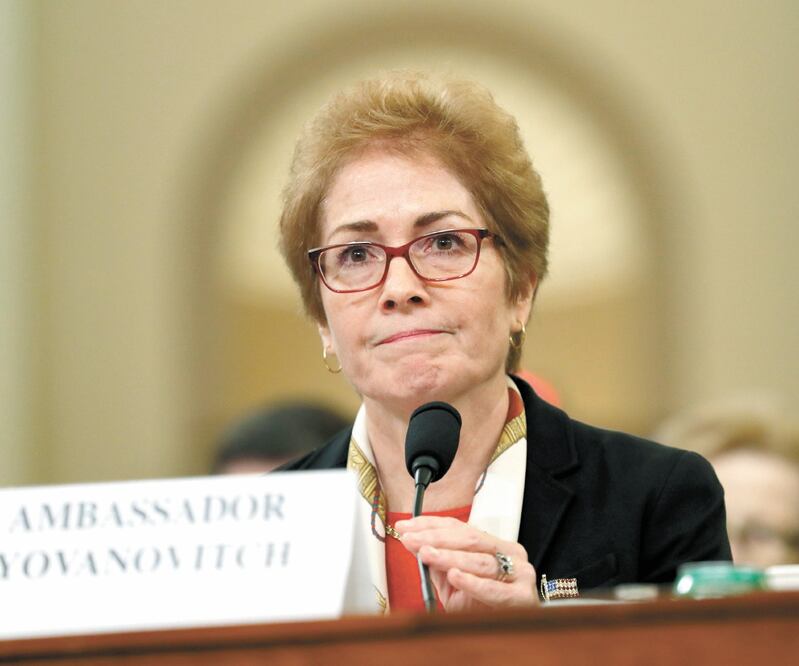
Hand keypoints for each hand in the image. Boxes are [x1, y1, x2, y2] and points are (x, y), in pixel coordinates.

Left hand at [394, 516, 537, 611]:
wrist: (514, 632)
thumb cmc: (484, 606)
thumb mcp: (456, 582)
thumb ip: (438, 564)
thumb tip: (413, 545)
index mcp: (494, 545)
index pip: (459, 527)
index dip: (430, 525)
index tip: (404, 526)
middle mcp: (510, 552)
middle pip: (468, 538)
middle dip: (435, 538)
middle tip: (411, 539)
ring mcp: (519, 573)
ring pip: (479, 561)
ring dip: (448, 556)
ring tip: (426, 554)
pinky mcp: (522, 596)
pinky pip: (493, 589)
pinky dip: (472, 582)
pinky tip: (454, 576)